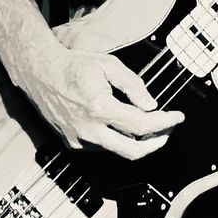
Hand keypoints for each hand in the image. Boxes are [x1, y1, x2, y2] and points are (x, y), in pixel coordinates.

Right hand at [16, 43, 183, 160]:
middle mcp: (89, 129)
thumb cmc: (73, 66)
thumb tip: (151, 105)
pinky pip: (102, 147)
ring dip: (136, 141)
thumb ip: (134, 86)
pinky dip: (116, 138)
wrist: (40, 73)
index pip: (141, 125)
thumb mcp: (109, 66)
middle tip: (166, 131)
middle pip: (133, 150)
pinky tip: (119, 124)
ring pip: (118, 150)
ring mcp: (80, 139)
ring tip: (145, 124)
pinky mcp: (73, 143)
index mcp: (100, 107)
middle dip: (156, 143)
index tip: (176, 118)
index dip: (164, 123)